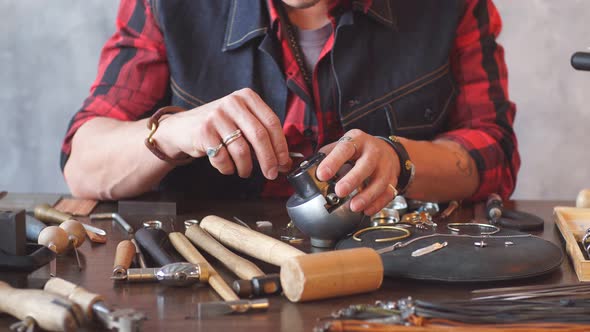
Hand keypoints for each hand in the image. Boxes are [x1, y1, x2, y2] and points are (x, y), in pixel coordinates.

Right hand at [156, 88, 291, 178]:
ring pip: (242, 150)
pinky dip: (228, 168)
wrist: (182, 128)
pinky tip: (227, 166)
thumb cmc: (218, 127)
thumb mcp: (241, 121)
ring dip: (246, 167)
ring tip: (244, 171)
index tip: (284, 162)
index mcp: (247, 97)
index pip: (271, 122)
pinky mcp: (204, 132)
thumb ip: (261, 136)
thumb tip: (284, 160)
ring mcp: (217, 116)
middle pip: (259, 136)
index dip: (281, 145)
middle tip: (271, 174)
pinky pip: (223, 158)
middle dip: (269, 160)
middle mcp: (232, 102)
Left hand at [317, 129, 399, 214]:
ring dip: (367, 196)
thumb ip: (327, 156)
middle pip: (366, 165)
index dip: (333, 161)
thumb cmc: (359, 150)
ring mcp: (385, 165)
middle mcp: (373, 151)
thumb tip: (307, 170)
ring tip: (353, 206)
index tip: (322, 175)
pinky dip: (378, 204)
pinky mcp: (393, 179)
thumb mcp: (343, 145)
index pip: (344, 149)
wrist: (388, 151)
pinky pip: (388, 193)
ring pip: (380, 181)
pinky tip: (367, 210)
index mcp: (356, 140)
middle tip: (340, 192)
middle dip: (352, 180)